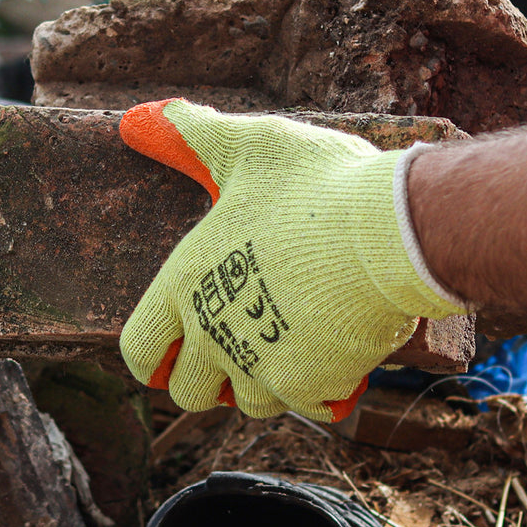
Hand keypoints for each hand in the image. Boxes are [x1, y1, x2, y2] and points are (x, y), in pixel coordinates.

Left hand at [119, 99, 464, 421]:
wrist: (392, 231)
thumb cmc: (317, 184)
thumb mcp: (250, 146)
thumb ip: (193, 137)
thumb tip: (134, 118)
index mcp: (186, 284)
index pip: (139, 351)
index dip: (154, 356)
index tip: (175, 352)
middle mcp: (214, 335)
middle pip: (188, 392)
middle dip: (210, 375)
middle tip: (241, 342)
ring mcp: (264, 367)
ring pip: (249, 404)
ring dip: (264, 382)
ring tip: (291, 344)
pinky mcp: (314, 386)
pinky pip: (308, 407)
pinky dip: (320, 388)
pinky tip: (338, 355)